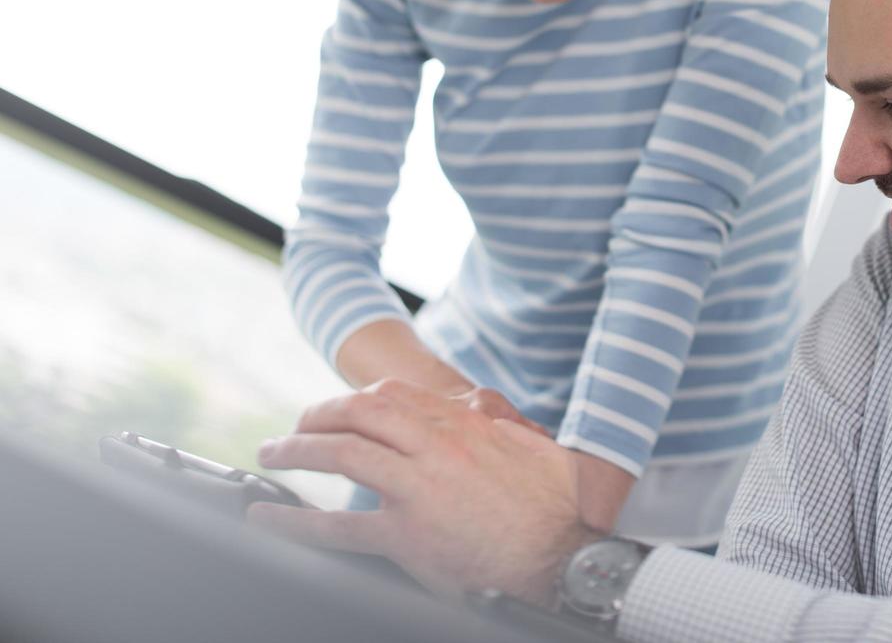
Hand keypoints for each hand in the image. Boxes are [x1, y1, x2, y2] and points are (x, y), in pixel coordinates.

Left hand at [246, 379, 599, 603]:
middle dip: (317, 416)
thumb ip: (501, 428)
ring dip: (298, 451)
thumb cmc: (555, 505)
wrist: (561, 554)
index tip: (338, 409)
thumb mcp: (533, 446)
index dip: (354, 400)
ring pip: (342, 455)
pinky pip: (340, 527)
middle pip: (359, 414)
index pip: (394, 396)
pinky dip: (297, 522)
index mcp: (464, 424)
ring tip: (272, 455)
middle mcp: (436, 447)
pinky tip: (270, 519)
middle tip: (294, 427)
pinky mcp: (407, 536)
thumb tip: (485, 420)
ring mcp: (417, 490)